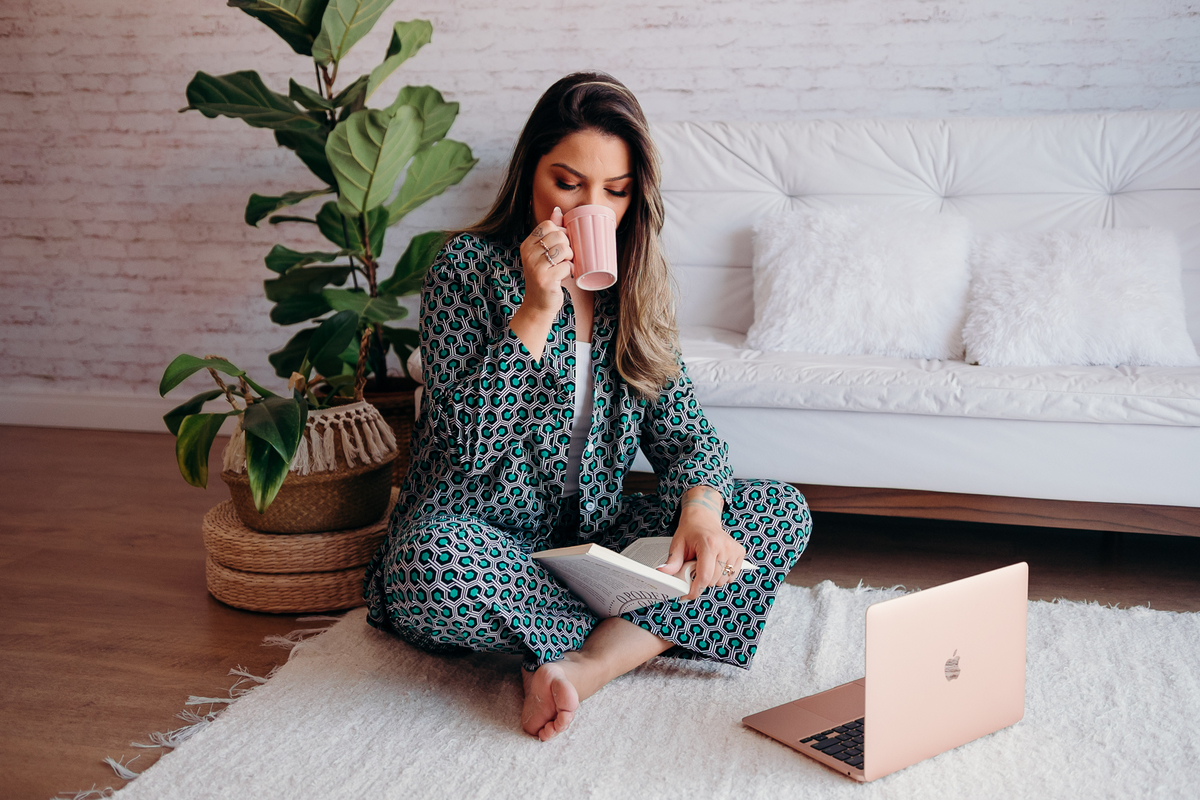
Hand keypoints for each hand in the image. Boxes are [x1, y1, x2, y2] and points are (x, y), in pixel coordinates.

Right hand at [518, 207, 573, 315]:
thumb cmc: (545, 276)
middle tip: (565, 258)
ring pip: (564, 249)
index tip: (562, 244)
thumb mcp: (544, 253)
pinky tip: (564, 276)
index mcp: (527, 245)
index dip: (560, 232)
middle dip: (568, 246)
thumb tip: (557, 210)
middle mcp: (528, 254)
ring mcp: (535, 266)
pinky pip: (566, 266)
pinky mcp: (544, 279)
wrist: (539, 304)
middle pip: (558, 235)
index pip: (548, 225)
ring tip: (565, 266)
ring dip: (570, 258)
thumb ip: (550, 231)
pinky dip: (570, 271)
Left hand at [657, 486, 743, 600]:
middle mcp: (724, 547)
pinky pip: (731, 576)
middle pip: (713, 581)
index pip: (705, 576)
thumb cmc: (691, 531)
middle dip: (701, 581)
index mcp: (709, 544)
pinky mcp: (740, 553)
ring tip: (705, 565)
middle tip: (694, 569)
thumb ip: (672, 561)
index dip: (695, 590)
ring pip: (723, 581)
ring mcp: (734, 550)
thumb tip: (663, 573)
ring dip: (712, 579)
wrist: (703, 519)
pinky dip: (722, 575)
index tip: (687, 595)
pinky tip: (715, 564)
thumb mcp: (677, 544)